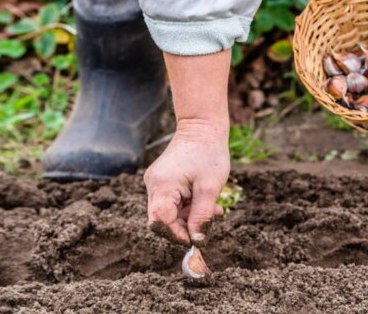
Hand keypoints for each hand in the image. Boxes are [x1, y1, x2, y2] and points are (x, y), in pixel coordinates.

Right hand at [144, 119, 228, 245]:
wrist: (203, 127)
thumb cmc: (208, 154)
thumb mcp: (210, 188)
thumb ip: (202, 216)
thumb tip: (197, 241)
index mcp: (162, 186)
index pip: (159, 222)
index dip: (176, 234)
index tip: (196, 238)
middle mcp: (154, 185)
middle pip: (163, 219)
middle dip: (186, 225)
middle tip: (210, 219)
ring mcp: (156, 183)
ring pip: (169, 212)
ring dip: (190, 215)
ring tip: (213, 207)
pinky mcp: (162, 181)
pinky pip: (172, 202)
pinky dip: (188, 206)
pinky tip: (204, 200)